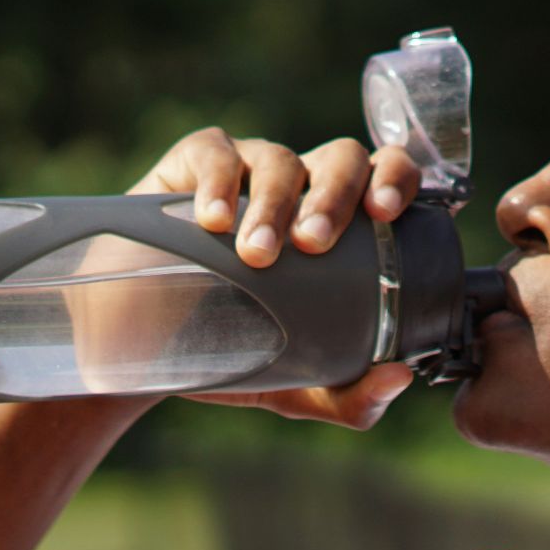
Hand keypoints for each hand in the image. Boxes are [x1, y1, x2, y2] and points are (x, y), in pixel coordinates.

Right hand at [128, 126, 422, 424]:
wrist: (151, 349)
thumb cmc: (242, 351)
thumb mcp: (301, 385)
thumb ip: (354, 397)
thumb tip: (398, 378)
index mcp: (347, 224)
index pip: (388, 175)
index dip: (396, 179)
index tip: (384, 214)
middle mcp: (306, 188)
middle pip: (342, 159)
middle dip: (335, 196)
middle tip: (313, 244)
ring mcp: (251, 171)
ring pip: (281, 160)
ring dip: (274, 205)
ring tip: (256, 253)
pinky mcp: (193, 165)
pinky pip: (215, 153)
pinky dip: (219, 182)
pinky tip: (213, 220)